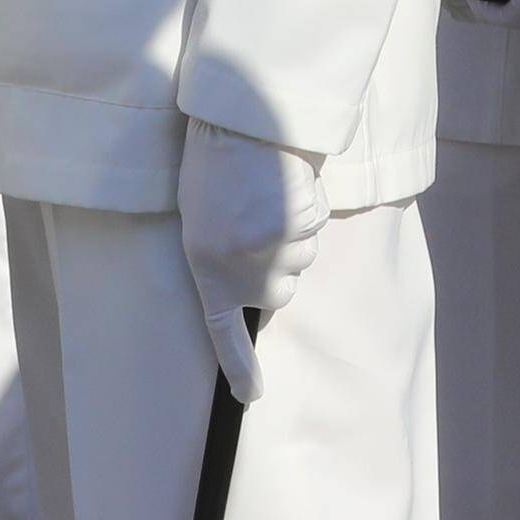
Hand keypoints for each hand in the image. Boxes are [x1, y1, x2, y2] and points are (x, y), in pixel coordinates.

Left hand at [175, 117, 327, 403]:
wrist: (237, 122)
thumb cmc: (213, 164)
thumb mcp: (203, 220)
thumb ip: (225, 256)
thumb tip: (261, 286)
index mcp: (207, 268)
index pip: (223, 331)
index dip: (239, 366)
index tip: (252, 397)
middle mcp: (242, 270)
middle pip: (281, 291)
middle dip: (280, 263)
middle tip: (260, 220)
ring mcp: (273, 252)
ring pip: (303, 255)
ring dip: (295, 229)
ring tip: (269, 190)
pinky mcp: (300, 229)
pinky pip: (315, 223)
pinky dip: (309, 205)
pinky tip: (288, 181)